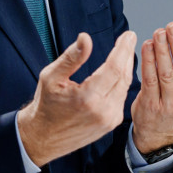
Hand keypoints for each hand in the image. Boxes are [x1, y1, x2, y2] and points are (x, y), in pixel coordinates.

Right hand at [16, 30, 136, 166]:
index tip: (128, 35)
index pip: (114, 68)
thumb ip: (71, 57)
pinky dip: (121, 82)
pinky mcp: (111, 124)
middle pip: (123, 76)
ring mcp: (109, 119)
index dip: (123, 49)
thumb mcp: (50, 77)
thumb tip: (86, 38)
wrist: (43, 137)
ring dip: (126, 67)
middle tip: (129, 38)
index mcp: (87, 98)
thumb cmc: (46, 105)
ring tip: (124, 52)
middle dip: (127, 55)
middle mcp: (102, 110)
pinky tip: (119, 72)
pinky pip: (121, 97)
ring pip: (124, 87)